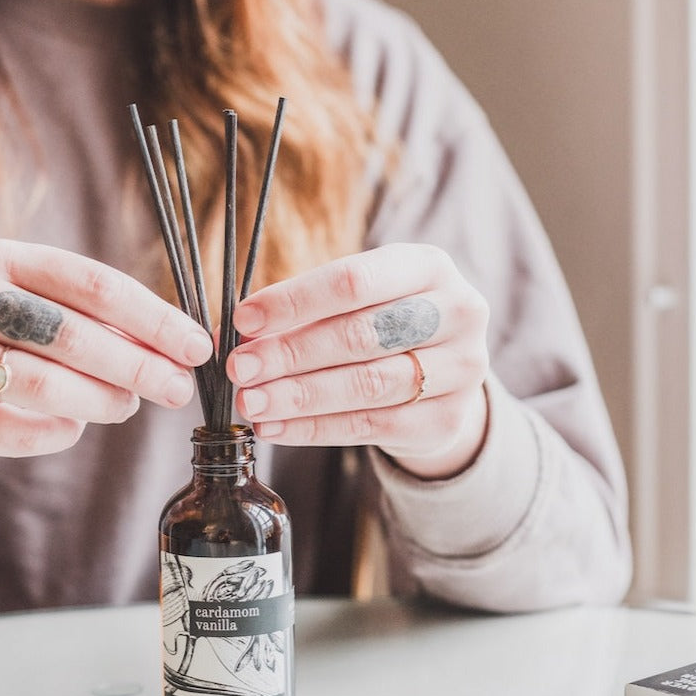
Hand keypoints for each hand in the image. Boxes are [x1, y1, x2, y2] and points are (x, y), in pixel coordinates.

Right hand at [0, 239, 212, 490]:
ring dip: (103, 401)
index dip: (155, 319)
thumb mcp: (25, 309)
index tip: (196, 348)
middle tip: (177, 389)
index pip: (95, 284)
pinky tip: (73, 427)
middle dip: (139, 366)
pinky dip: (58, 432)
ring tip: (128, 407)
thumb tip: (172, 350)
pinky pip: (16, 429)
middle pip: (75, 333)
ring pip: (46, 383)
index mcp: (3, 259)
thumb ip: (87, 320)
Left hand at [227, 244, 489, 478]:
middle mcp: (456, 312)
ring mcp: (460, 369)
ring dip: (297, 396)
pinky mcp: (446, 419)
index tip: (243, 320)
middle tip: (240, 368)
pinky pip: (369, 426)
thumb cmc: (384, 325)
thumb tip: (235, 332)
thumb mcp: (354, 302)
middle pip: (359, 335)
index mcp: (428, 266)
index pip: (354, 280)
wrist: (441, 379)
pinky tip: (274, 427)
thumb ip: (301, 311)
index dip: (294, 301)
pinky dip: (313, 429)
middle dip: (289, 353)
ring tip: (250, 401)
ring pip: (366, 385)